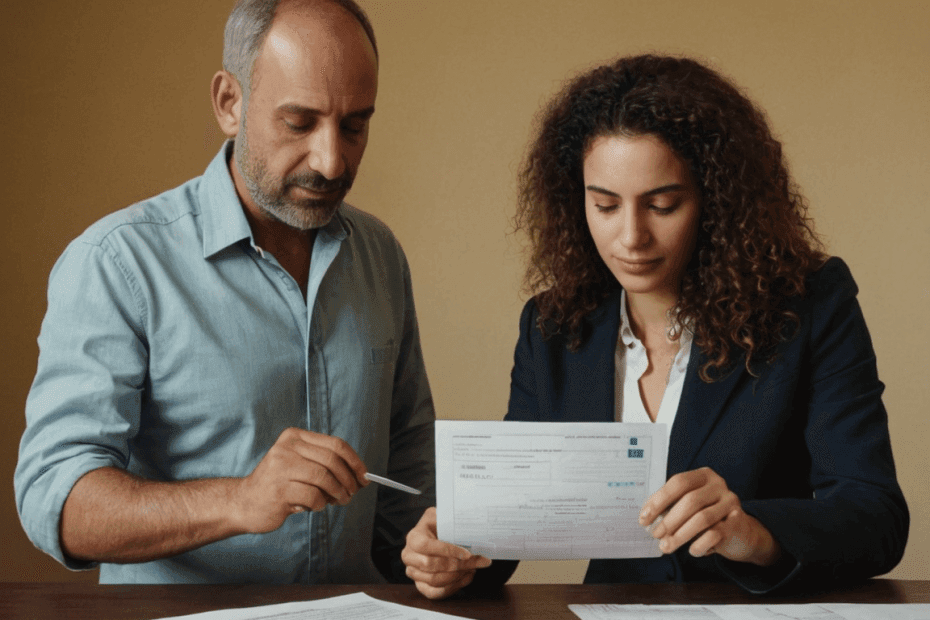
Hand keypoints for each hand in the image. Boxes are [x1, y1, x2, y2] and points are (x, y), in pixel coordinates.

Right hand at [233, 427, 367, 533]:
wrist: (244, 503)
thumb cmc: (279, 484)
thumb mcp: (300, 465)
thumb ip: (325, 464)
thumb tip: (360, 475)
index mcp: (294, 436)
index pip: (336, 444)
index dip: (355, 461)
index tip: (364, 476)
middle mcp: (287, 448)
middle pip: (333, 460)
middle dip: (349, 479)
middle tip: (353, 492)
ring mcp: (281, 467)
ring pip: (325, 478)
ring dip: (338, 493)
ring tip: (339, 501)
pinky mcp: (279, 490)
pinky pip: (314, 497)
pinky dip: (321, 504)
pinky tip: (315, 506)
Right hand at [402, 507, 492, 598]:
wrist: (435, 536)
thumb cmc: (441, 526)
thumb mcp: (443, 516)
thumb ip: (451, 520)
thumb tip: (469, 525)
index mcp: (413, 537)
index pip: (426, 545)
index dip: (446, 550)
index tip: (467, 554)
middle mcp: (409, 555)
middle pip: (431, 565)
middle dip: (458, 565)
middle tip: (479, 561)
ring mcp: (412, 572)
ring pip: (434, 580)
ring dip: (458, 576)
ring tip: (473, 567)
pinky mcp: (420, 584)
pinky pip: (435, 593)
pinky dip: (453, 587)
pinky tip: (466, 577)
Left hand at [639, 467, 781, 565]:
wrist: (739, 532)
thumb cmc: (706, 515)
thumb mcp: (688, 505)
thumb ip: (670, 506)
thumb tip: (646, 517)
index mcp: (703, 475)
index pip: (678, 482)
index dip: (659, 500)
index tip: (644, 518)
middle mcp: (719, 485)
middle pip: (690, 501)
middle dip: (669, 520)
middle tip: (655, 534)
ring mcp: (731, 503)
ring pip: (702, 519)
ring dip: (680, 535)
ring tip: (666, 546)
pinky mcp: (738, 523)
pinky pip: (715, 534)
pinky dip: (699, 544)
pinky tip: (691, 550)